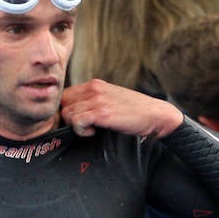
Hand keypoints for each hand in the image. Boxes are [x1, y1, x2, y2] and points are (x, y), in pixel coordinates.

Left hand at [60, 78, 183, 138]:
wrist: (156, 115)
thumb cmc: (134, 112)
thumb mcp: (110, 101)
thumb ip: (93, 102)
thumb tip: (74, 114)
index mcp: (94, 85)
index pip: (65, 95)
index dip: (67, 110)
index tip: (76, 122)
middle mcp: (93, 88)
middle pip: (62, 104)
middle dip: (68, 119)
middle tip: (82, 128)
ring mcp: (97, 99)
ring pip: (67, 113)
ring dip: (75, 126)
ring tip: (90, 129)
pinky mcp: (102, 112)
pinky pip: (77, 122)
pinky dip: (81, 131)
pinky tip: (93, 132)